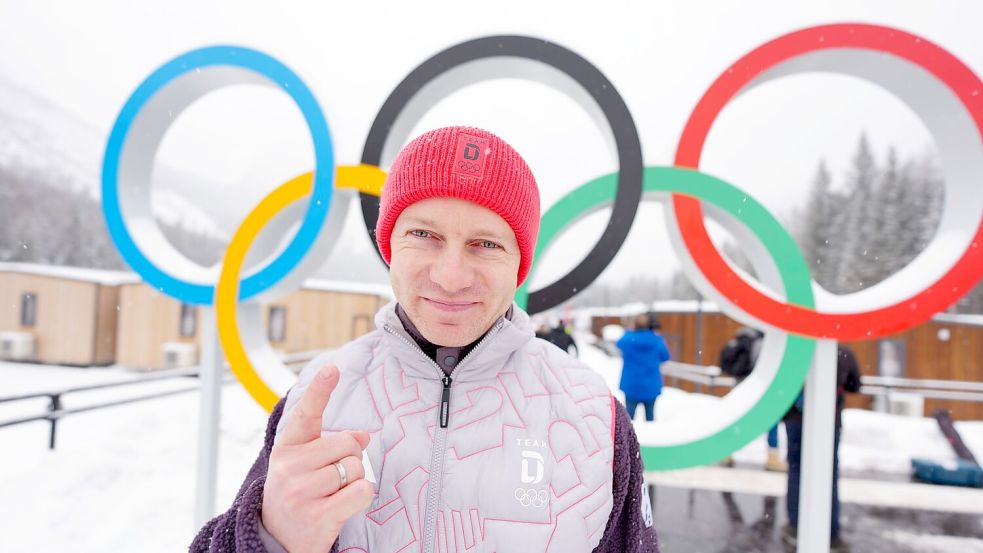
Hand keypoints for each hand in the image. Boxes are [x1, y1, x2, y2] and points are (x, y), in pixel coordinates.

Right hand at [262, 364, 372, 552]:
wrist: (277, 541)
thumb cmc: (297, 495)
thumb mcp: (304, 465)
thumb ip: (329, 445)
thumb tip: (363, 436)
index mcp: (287, 448)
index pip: (306, 413)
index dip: (320, 390)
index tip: (331, 369)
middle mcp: (289, 467)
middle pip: (348, 444)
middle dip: (350, 459)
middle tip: (332, 478)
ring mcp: (301, 492)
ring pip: (356, 468)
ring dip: (354, 481)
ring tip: (332, 494)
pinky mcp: (318, 516)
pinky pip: (361, 492)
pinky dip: (361, 497)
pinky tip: (342, 506)